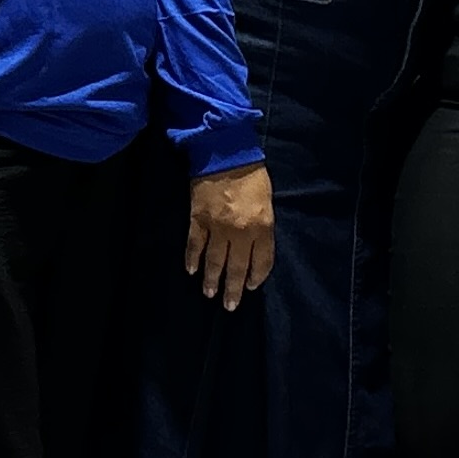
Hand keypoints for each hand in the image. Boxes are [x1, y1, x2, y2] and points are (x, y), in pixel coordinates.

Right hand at [186, 164, 275, 306]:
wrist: (226, 151)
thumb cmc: (252, 174)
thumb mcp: (267, 201)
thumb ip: (262, 226)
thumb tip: (254, 248)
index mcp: (262, 226)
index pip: (262, 261)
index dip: (256, 277)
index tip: (250, 287)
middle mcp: (241, 231)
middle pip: (237, 267)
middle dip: (233, 289)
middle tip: (230, 306)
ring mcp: (217, 227)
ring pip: (214, 261)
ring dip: (212, 280)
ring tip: (210, 294)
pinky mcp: (198, 219)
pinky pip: (195, 245)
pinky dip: (192, 259)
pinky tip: (191, 271)